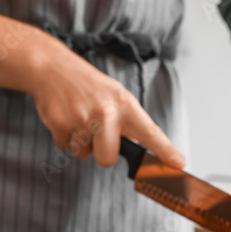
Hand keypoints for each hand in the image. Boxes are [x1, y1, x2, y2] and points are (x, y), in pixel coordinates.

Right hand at [27, 39, 185, 168]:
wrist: (51, 67)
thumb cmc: (86, 85)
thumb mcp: (113, 95)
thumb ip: (126, 122)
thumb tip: (138, 149)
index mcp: (124, 104)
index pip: (150, 132)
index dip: (165, 151)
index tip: (179, 164)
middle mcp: (105, 112)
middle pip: (107, 159)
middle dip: (101, 153)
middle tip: (97, 135)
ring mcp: (81, 118)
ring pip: (84, 154)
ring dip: (81, 142)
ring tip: (78, 117)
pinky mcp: (60, 124)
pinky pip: (65, 147)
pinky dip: (65, 137)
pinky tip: (65, 117)